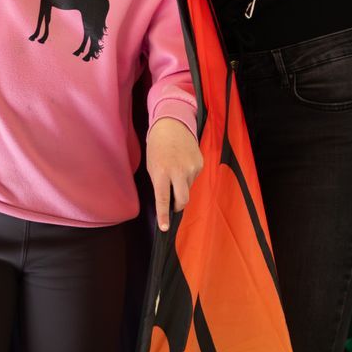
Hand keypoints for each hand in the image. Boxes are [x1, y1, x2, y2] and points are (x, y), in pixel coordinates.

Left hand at [145, 117, 203, 232]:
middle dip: (178, 206)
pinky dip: (188, 176)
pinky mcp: (200, 164)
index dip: (164, 215)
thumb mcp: (152, 166)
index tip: (165, 228)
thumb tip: (167, 200)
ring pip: (188, 188)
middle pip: (183, 199)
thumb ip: (159, 183)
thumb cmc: (157, 147)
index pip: (163, 199)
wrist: (173, 124)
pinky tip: (183, 163)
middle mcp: (178, 171)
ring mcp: (192, 167)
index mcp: (162, 172)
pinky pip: (194, 178)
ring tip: (175, 171)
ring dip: (182, 186)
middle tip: (173, 205)